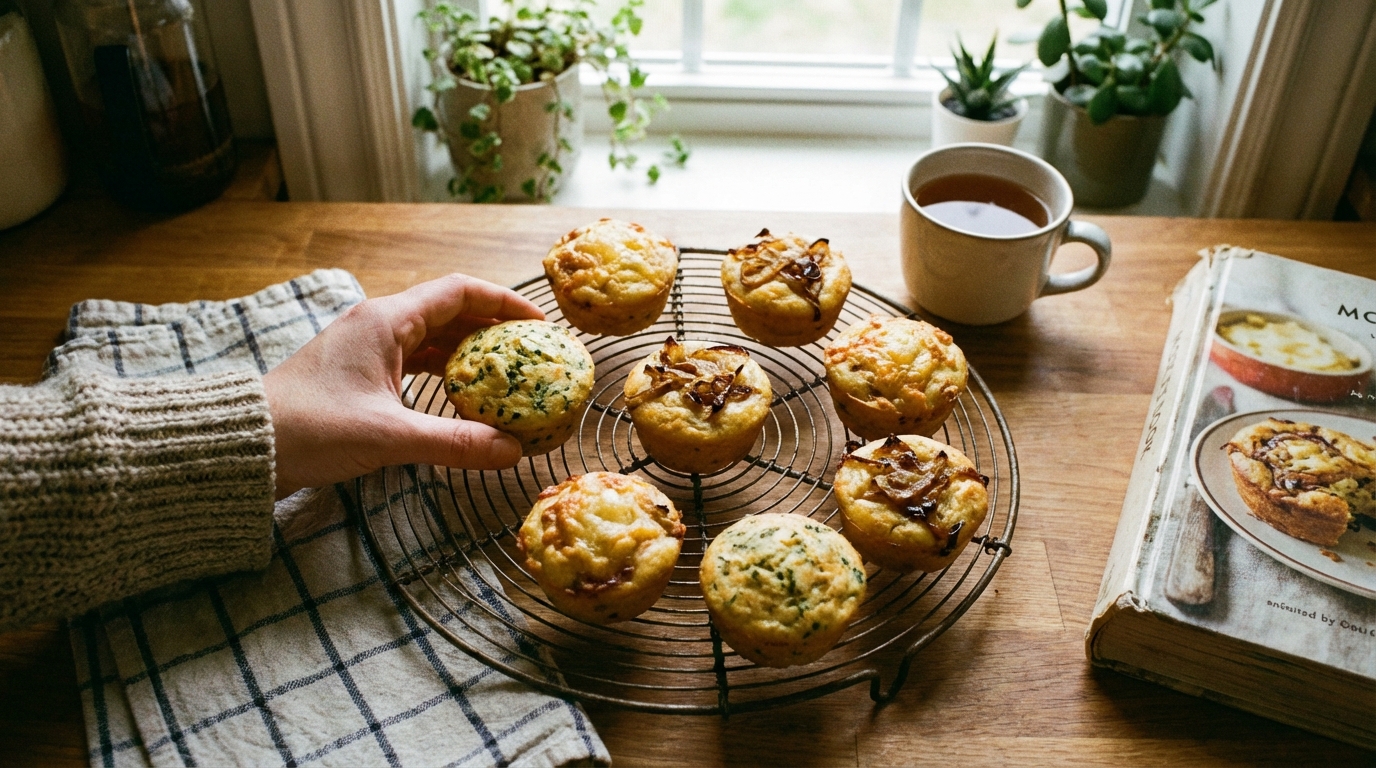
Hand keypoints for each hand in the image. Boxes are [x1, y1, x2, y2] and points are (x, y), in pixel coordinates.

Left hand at [263, 273, 543, 498]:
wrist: (244, 445)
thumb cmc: (309, 429)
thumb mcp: (390, 437)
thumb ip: (456, 443)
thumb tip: (511, 452)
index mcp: (386, 320)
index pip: (460, 291)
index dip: (504, 302)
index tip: (539, 322)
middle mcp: (377, 325)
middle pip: (450, 313)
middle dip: (493, 332)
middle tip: (531, 354)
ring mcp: (365, 348)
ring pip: (431, 340)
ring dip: (469, 356)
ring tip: (507, 376)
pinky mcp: (356, 374)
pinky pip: (413, 363)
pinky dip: (443, 376)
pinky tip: (462, 398)